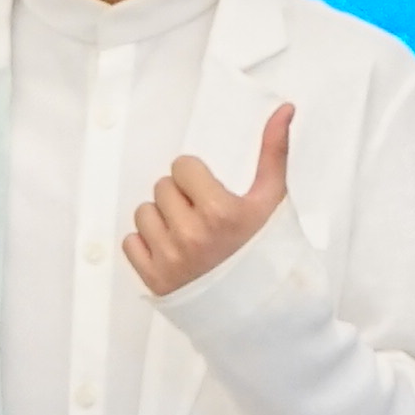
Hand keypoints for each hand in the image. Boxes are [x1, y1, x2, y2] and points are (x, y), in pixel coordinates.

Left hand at [125, 102, 298, 297]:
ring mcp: (170, 260)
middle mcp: (191, 235)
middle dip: (181, 198)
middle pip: (162, 187)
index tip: (211, 197)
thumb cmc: (265, 251)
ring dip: (162, 220)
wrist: (260, 306)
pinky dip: (147, 245)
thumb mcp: (272, 200)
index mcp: (219, 212)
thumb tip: (284, 108)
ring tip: (188, 235)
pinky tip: (172, 252)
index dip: (197, 179)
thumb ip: (274, 151)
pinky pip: (130, 242)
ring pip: (144, 213)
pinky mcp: (154, 279)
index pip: (182, 167)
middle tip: (203, 218)